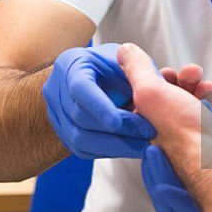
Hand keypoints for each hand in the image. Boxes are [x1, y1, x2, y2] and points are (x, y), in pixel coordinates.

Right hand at [43, 43, 155, 159]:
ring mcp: (56, 112)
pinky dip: (107, 151)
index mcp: (72, 64)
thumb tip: (154, 84)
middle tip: (146, 134)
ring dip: (114, 145)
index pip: (80, 88)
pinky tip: (130, 148)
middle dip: (115, 130)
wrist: (100, 75)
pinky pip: (82, 149)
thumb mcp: (127, 61)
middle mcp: (57, 88)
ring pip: (79, 139)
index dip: (99, 107)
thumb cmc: (117, 65)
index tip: (118, 123)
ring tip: (143, 145)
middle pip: (80, 118)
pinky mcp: (63, 132)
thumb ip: (137, 71)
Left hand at [141, 63, 211, 211]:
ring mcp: (186, 136)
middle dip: (184, 80)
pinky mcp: (207, 139)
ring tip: (208, 89)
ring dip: (201, 89)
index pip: (146, 93)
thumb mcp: (150, 92)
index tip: (168, 72)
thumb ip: (136, 69)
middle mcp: (163, 131)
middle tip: (192, 76)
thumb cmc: (182, 132)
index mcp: (144, 122)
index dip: (158, 77)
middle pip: (171, 95)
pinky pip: (210, 114)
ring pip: (192, 102)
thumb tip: (123, 51)